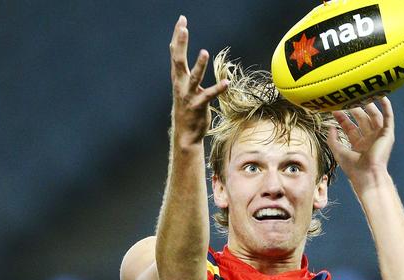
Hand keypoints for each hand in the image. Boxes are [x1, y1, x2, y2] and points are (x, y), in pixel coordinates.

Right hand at [169, 16, 227, 146]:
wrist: (186, 134)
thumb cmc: (188, 109)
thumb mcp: (184, 88)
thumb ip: (185, 73)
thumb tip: (185, 61)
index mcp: (178, 78)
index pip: (175, 53)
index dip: (178, 37)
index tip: (181, 20)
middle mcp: (181, 85)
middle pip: (178, 60)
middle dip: (181, 43)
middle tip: (184, 27)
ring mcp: (189, 96)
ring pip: (194, 78)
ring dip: (199, 65)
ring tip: (205, 52)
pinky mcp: (199, 106)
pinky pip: (209, 96)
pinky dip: (218, 89)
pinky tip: (227, 83)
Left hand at [326, 97, 394, 190]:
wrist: (367, 175)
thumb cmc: (353, 168)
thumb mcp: (338, 152)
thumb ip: (332, 139)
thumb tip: (330, 126)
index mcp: (358, 145)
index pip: (350, 127)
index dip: (342, 117)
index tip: (334, 107)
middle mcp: (369, 139)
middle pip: (361, 119)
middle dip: (353, 108)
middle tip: (346, 97)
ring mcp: (379, 136)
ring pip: (374, 116)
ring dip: (368, 105)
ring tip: (361, 93)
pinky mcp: (388, 134)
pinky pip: (388, 118)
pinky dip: (386, 107)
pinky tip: (381, 95)